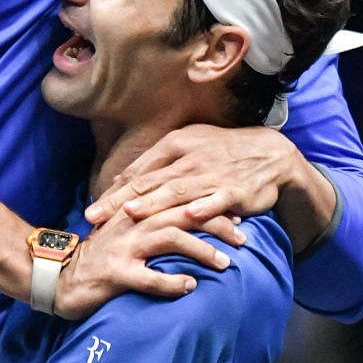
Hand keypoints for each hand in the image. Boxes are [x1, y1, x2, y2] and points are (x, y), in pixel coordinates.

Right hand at [53, 203, 245, 321]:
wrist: (59, 276)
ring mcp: (123, 247)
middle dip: (216, 224)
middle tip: (243, 238)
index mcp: (137, 209)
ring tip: (225, 264)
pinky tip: (190, 287)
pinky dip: (172, 282)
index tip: (238, 215)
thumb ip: (156, 220)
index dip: (211, 205)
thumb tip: (193, 221)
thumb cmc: (101, 256)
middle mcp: (132, 222)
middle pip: (183, 214)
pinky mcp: (114, 273)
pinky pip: (148, 277)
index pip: (181, 199)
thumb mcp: (128, 231)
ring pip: (170, 238)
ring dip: (201, 251)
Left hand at [85, 124, 297, 226]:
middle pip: (150, 183)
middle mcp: (190, 158)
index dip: (113, 192)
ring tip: (131, 214)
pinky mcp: (235, 190)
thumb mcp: (190, 147)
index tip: (91, 209)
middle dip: (119, 202)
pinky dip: (205, 207)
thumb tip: (127, 182)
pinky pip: (218, 199)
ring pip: (178, 192)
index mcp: (176, 145)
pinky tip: (190, 215)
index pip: (138, 172)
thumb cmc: (224, 152)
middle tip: (94, 217)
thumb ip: (160, 164)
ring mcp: (212, 174)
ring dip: (154, 203)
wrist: (271, 154)